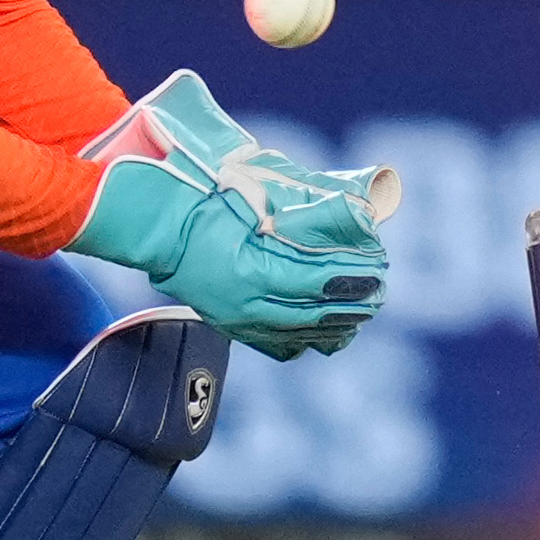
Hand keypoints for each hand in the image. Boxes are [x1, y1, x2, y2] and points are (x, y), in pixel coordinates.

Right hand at [74, 70, 400, 355]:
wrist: (159, 226)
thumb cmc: (208, 200)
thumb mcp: (257, 197)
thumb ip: (303, 208)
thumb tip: (352, 208)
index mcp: (251, 268)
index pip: (313, 280)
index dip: (349, 278)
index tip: (378, 271)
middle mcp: (245, 302)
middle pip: (311, 313)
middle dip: (351, 304)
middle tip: (380, 293)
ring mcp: (236, 319)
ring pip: (296, 333)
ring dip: (334, 325)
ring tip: (362, 314)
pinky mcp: (231, 325)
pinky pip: (275, 343)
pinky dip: (306, 338)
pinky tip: (329, 333)